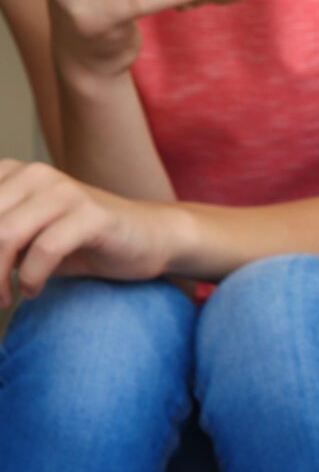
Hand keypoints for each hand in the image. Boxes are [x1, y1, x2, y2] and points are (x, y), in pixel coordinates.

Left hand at [0, 160, 182, 300]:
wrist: (151, 237)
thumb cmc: (81, 242)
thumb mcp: (24, 239)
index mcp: (10, 174)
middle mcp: (34, 174)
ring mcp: (65, 191)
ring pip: (6, 235)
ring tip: (4, 298)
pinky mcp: (93, 215)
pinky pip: (46, 248)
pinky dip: (33, 277)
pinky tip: (33, 291)